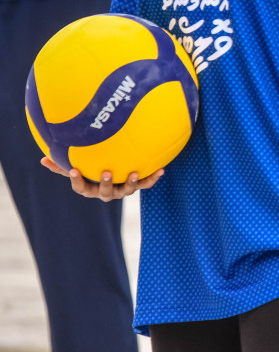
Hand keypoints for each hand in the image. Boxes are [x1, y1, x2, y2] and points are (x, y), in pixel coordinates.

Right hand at [40, 157, 163, 199]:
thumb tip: (43, 159)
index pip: (81, 188)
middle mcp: (106, 192)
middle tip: (106, 172)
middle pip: (105, 192)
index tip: (75, 170)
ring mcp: (122, 190)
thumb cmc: (91, 170)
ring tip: (133, 173)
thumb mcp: (78, 168)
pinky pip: (145, 183)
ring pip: (126, 190)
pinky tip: (161, 169)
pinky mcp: (136, 185)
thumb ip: (62, 165)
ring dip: (130, 182)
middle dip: (105, 183)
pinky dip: (152, 178)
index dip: (77, 181)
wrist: (115, 173)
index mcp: (90, 189)